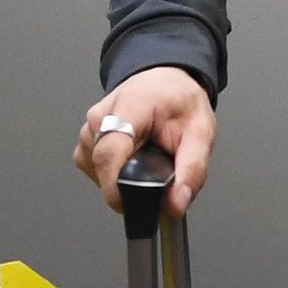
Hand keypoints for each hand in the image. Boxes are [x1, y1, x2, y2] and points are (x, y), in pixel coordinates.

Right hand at [73, 68, 215, 217]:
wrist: (164, 82)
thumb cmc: (180, 100)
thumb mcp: (201, 131)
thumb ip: (192, 169)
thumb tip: (176, 205)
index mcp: (130, 105)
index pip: (109, 153)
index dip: (116, 186)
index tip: (131, 205)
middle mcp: (100, 117)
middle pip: (104, 168)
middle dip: (129, 184)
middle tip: (157, 174)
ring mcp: (89, 130)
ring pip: (98, 173)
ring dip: (123, 177)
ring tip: (147, 160)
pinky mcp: (86, 143)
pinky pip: (96, 170)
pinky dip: (115, 173)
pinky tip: (133, 160)